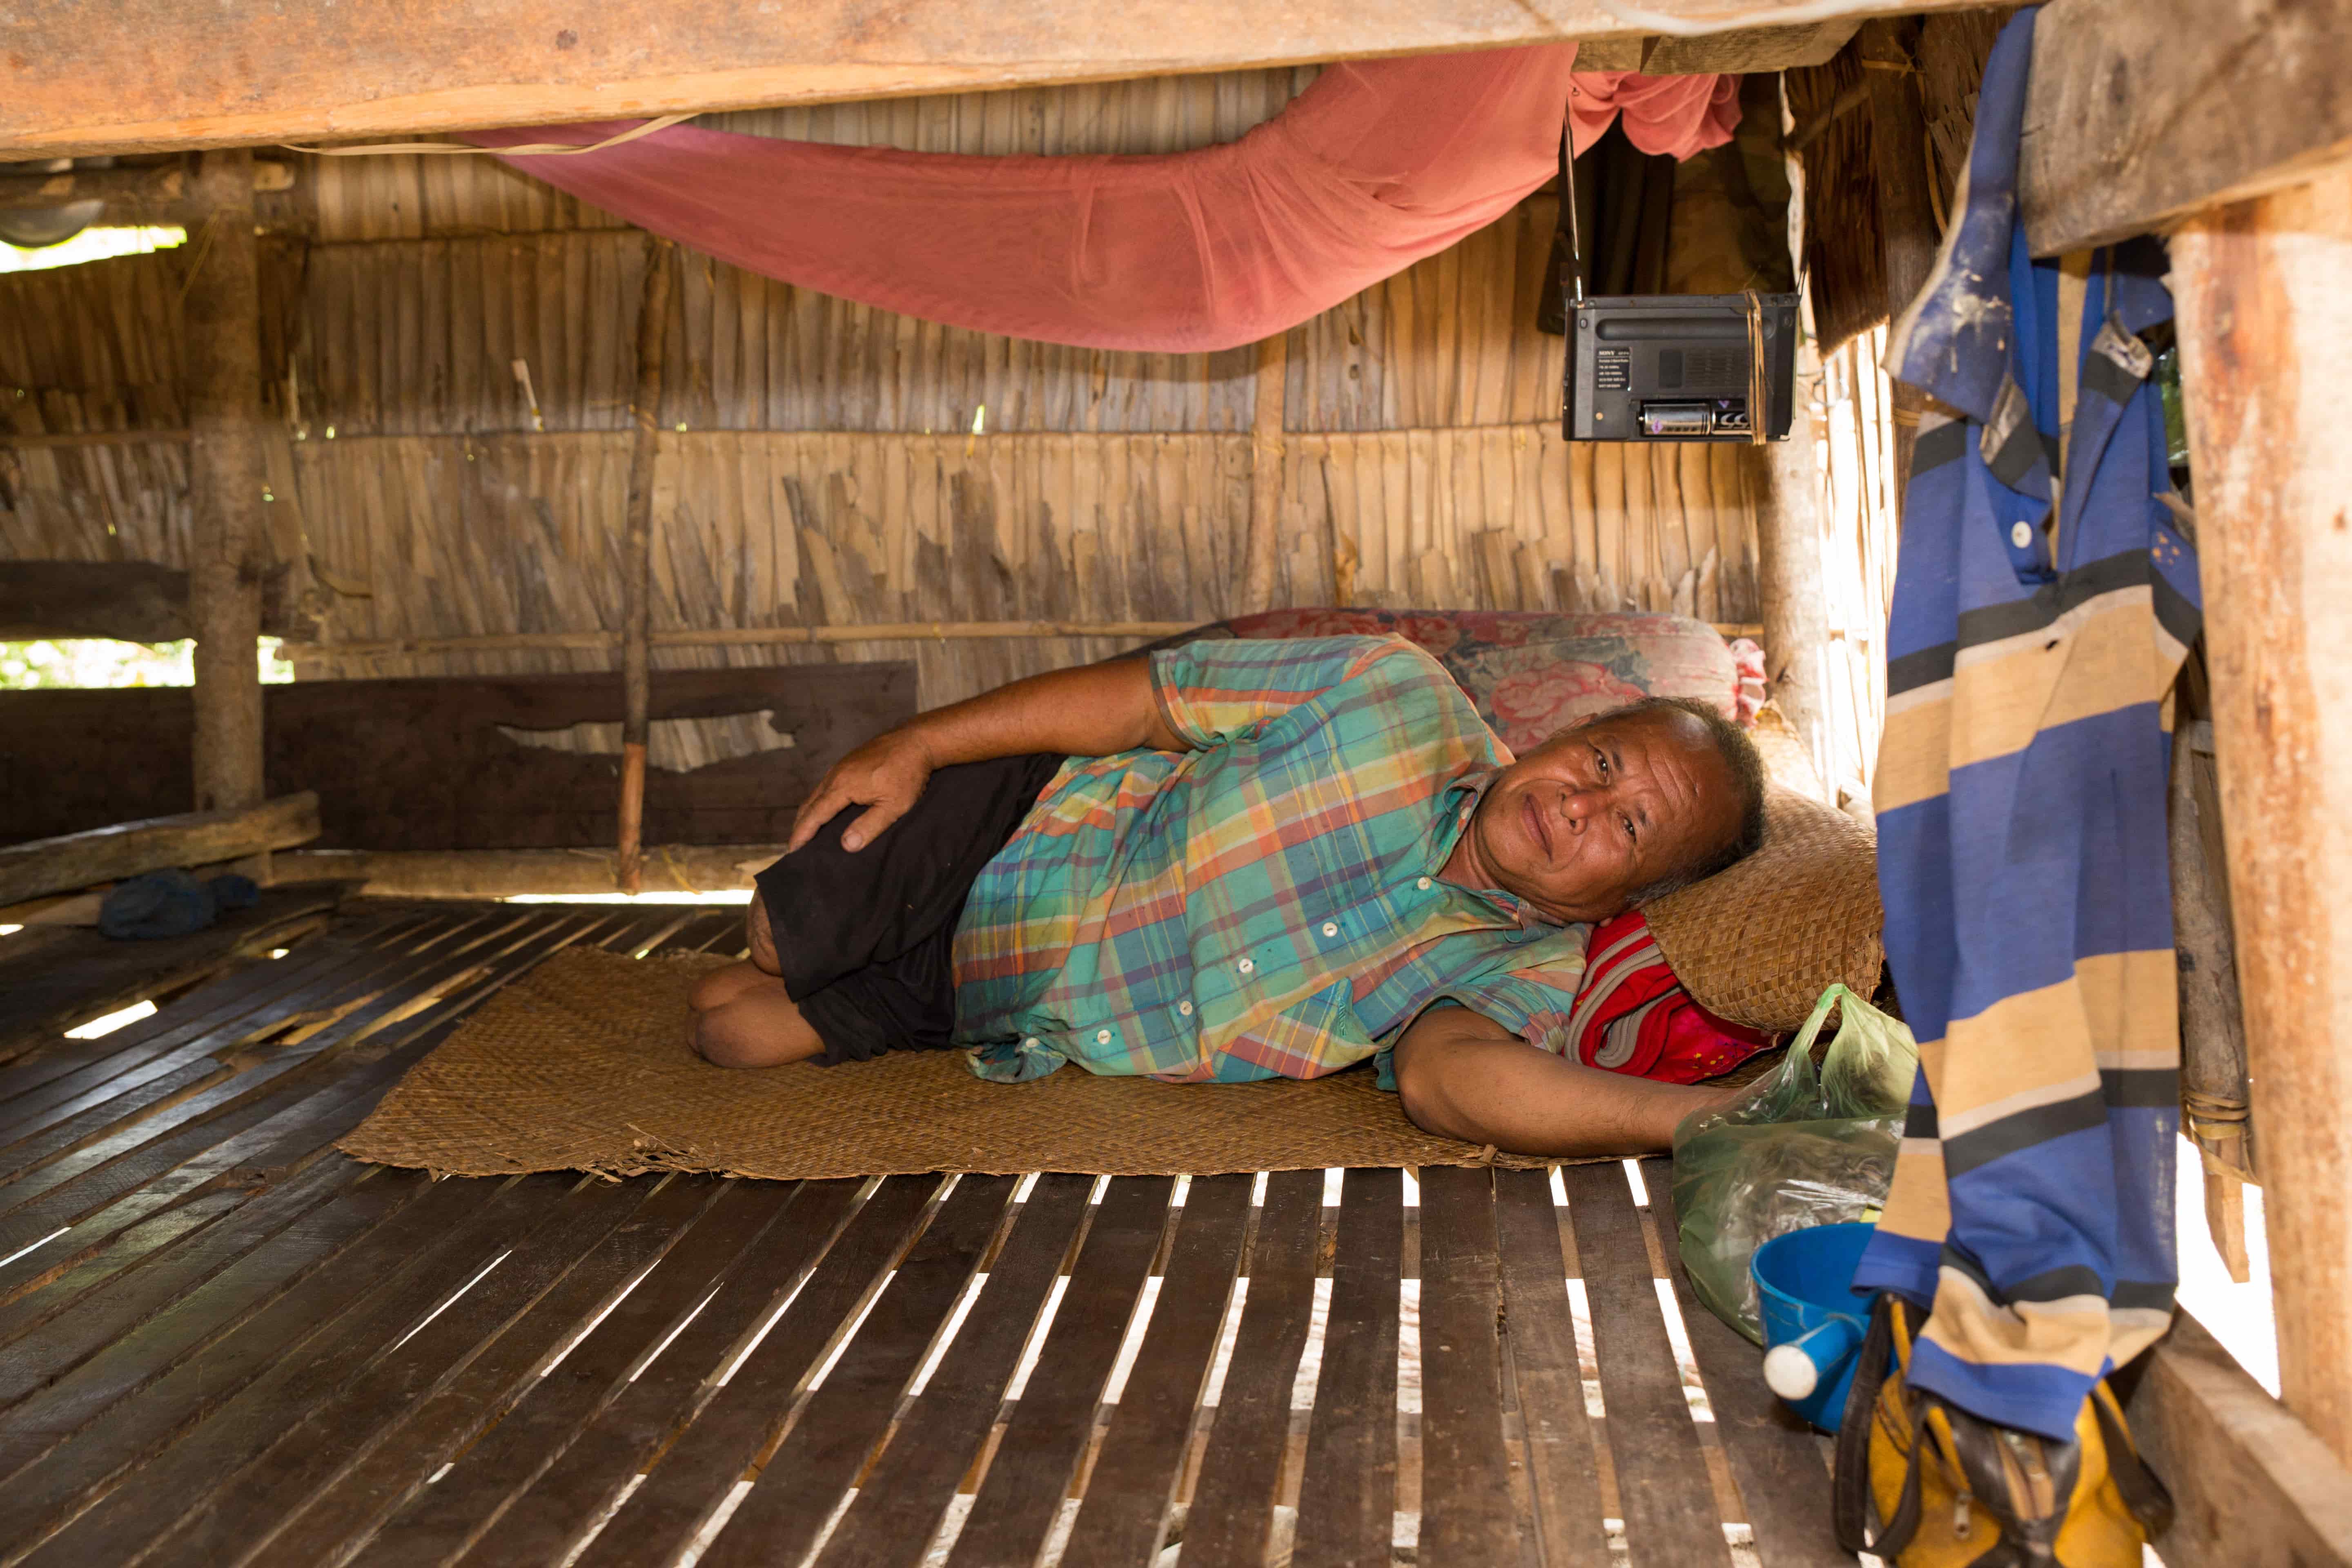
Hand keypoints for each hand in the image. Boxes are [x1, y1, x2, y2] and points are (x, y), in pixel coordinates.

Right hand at [786, 729, 936, 852]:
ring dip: (809, 811)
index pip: (816, 815)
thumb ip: (870, 825)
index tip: (792, 850)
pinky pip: (827, 783)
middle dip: (800, 825)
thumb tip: (846, 845)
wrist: (916, 741)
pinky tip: (826, 806)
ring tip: (806, 829)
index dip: (803, 833)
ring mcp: (842, 765)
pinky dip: (820, 799)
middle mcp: (836, 774)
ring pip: (817, 792)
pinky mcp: (849, 761)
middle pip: (810, 803)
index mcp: (843, 786)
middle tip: (795, 845)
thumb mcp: (894, 805)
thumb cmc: (907, 774)